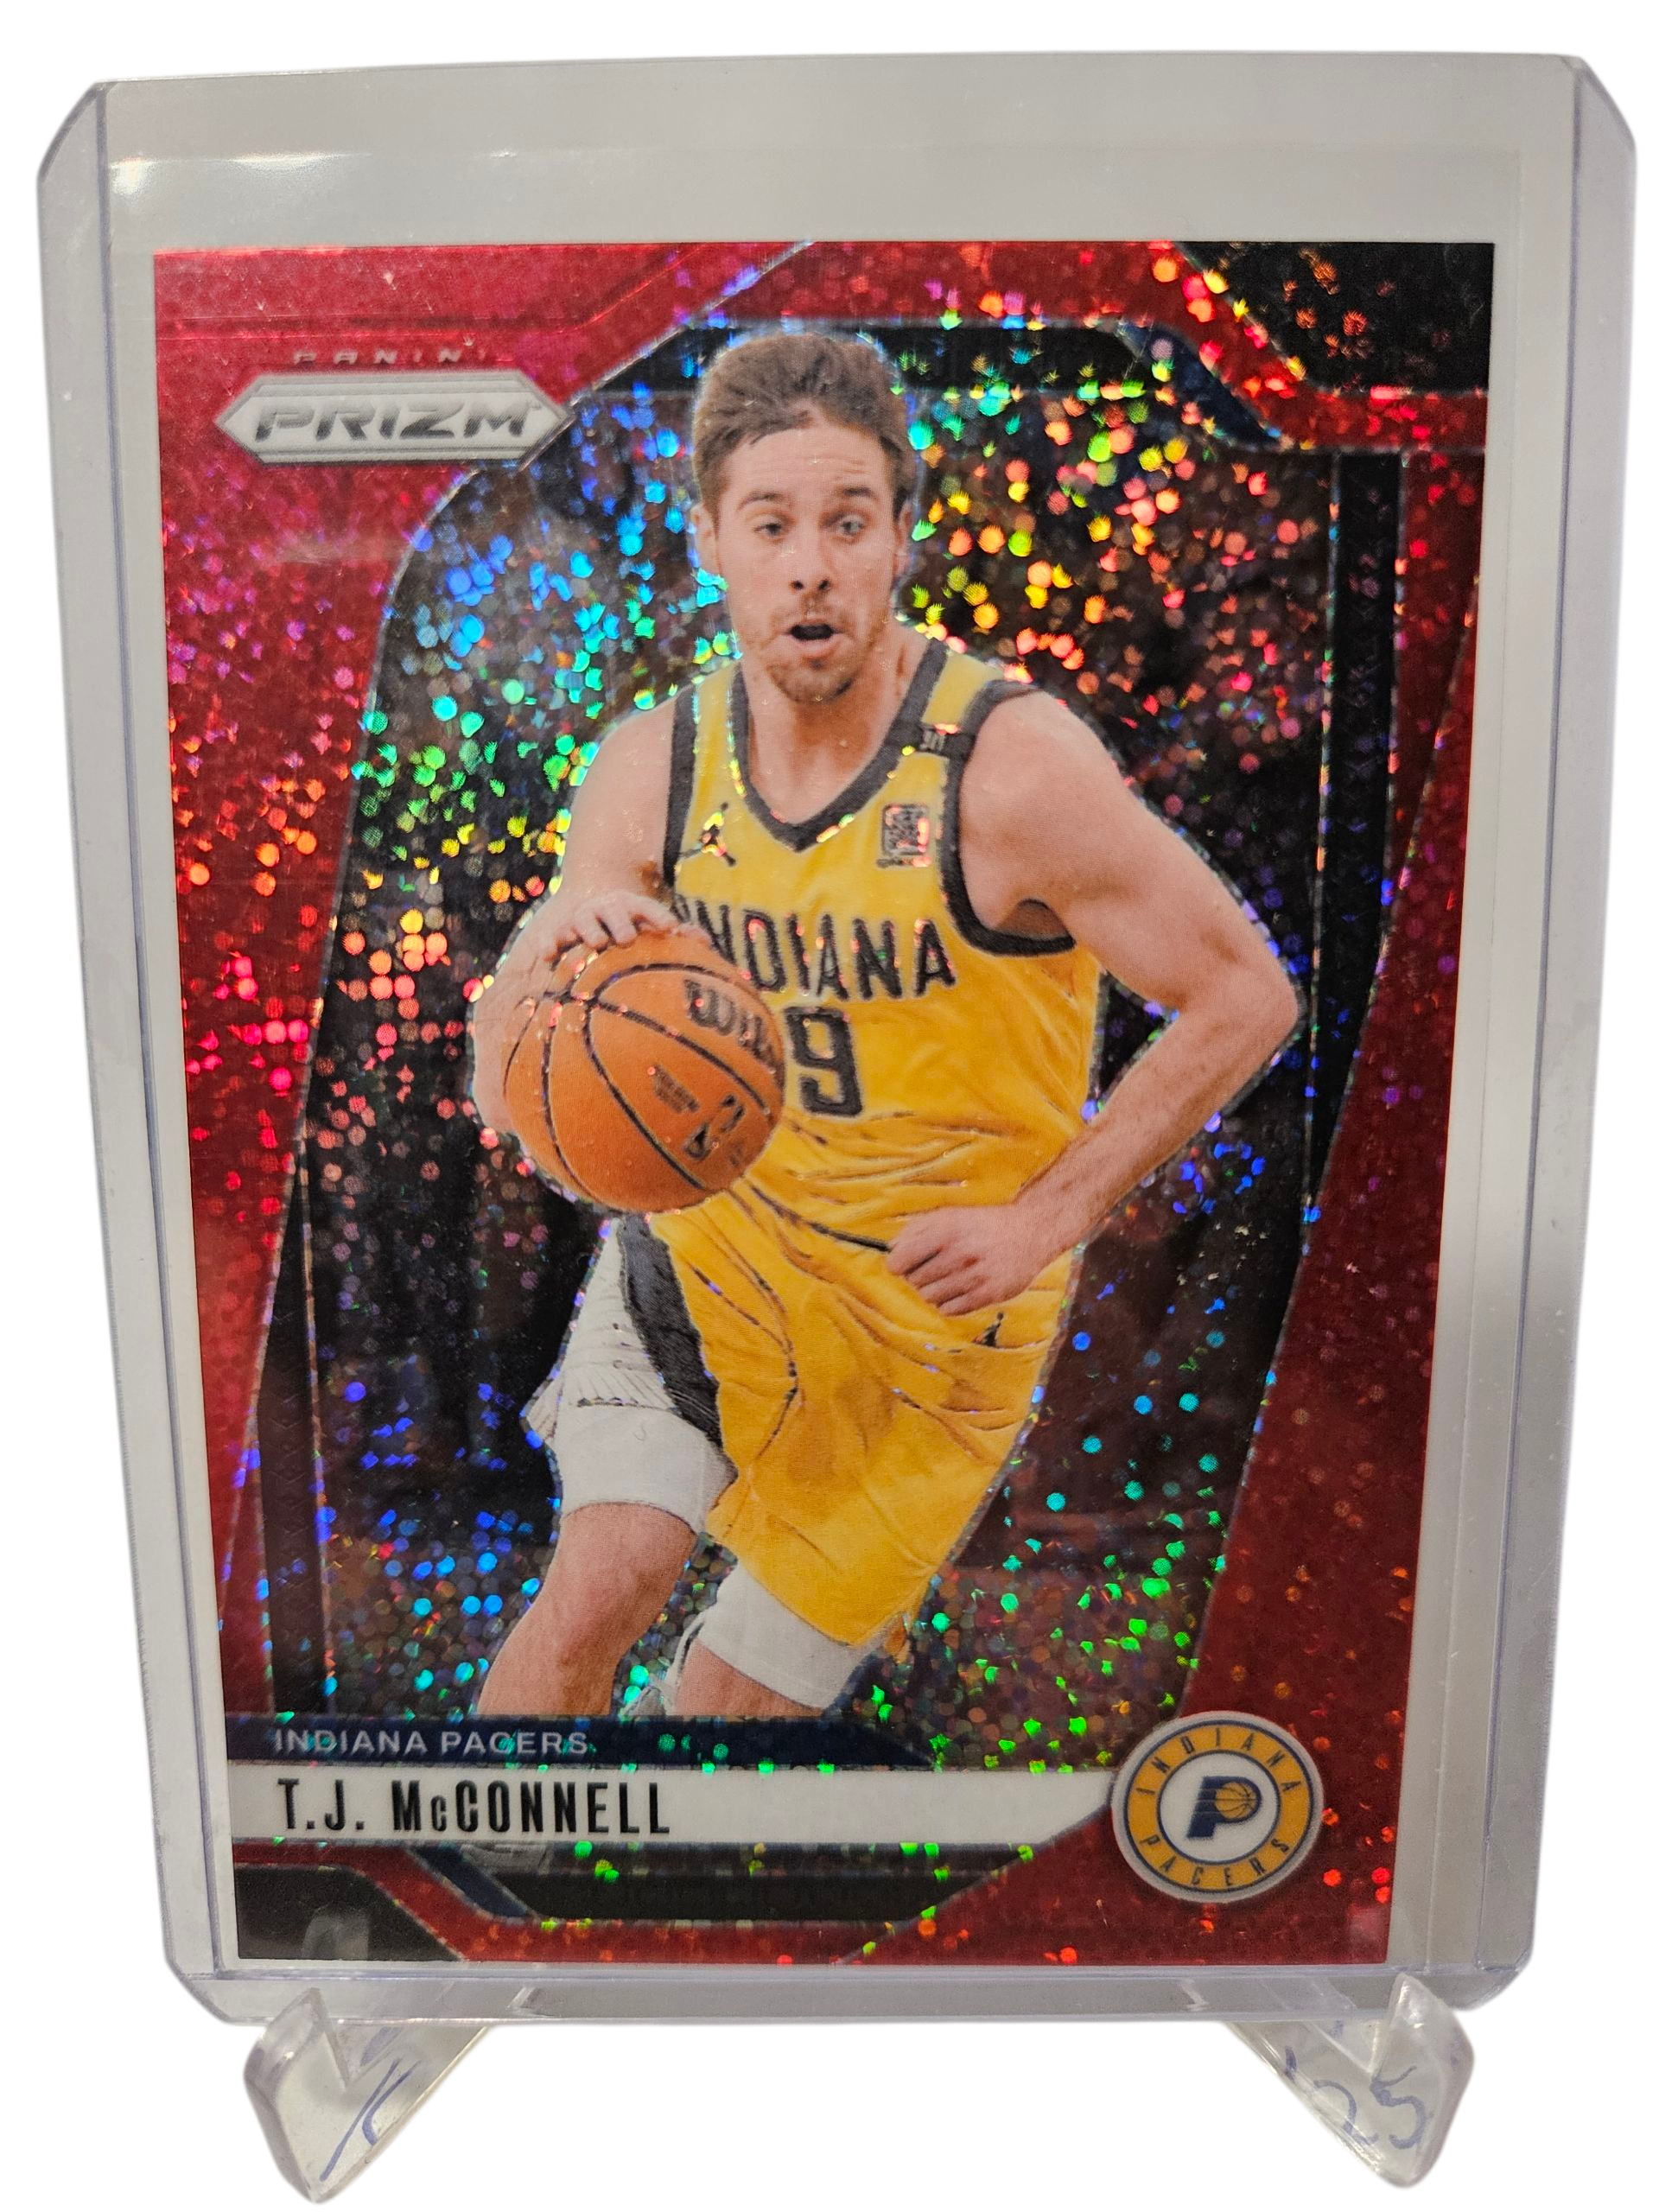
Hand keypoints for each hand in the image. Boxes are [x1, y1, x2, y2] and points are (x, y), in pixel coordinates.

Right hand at [537, 890, 703, 963]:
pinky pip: (552, 936)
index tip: (670, 928)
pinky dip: (550, 943)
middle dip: (621, 923)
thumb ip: (679, 935)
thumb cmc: (632, 926)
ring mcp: (582, 918)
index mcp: (632, 906)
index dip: (659, 916)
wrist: (593, 908)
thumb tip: (706, 942)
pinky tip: (549, 955)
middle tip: (628, 939)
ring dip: (589, 930)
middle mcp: (606, 908)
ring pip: (584, 921)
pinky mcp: (560, 931)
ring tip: (597, 943)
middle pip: (614, 911)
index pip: (648, 908)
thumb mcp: (652, 926)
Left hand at [887, 1202, 1055, 1317]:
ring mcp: (975, 1277)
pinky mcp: (988, 1295)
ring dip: (933, 1290)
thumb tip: (891, 1249)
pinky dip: (948, 1303)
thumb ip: (918, 1229)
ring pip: (930, 1298)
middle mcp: (960, 1254)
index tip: (901, 1265)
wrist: (1030, 1232)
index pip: (900, 1260)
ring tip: (948, 1278)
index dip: (897, 1264)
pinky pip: (949, 1310)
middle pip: (914, 1281)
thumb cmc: (983, 1224)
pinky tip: (960, 1289)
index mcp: (946, 1231)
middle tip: (934, 1268)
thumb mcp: (950, 1215)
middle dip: (918, 1276)